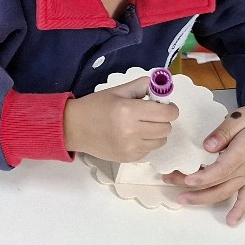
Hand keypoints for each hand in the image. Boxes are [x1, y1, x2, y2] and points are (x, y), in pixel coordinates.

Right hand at [64, 77, 178, 162]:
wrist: (74, 127)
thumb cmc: (95, 106)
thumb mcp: (117, 90)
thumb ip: (141, 86)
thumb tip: (160, 87)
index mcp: (129, 111)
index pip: (167, 113)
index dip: (170, 108)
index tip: (164, 106)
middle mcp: (132, 131)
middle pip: (166, 128)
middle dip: (163, 120)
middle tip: (151, 115)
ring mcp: (130, 148)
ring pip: (160, 141)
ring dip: (156, 132)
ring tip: (142, 126)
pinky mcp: (128, 159)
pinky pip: (149, 150)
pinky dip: (146, 142)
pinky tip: (133, 136)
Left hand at [162, 105, 244, 225]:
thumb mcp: (240, 117)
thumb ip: (223, 132)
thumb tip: (207, 147)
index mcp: (244, 152)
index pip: (221, 169)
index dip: (203, 177)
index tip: (186, 180)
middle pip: (217, 183)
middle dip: (192, 187)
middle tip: (170, 183)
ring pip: (226, 193)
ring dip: (204, 199)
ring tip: (183, 200)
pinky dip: (240, 211)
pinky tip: (230, 222)